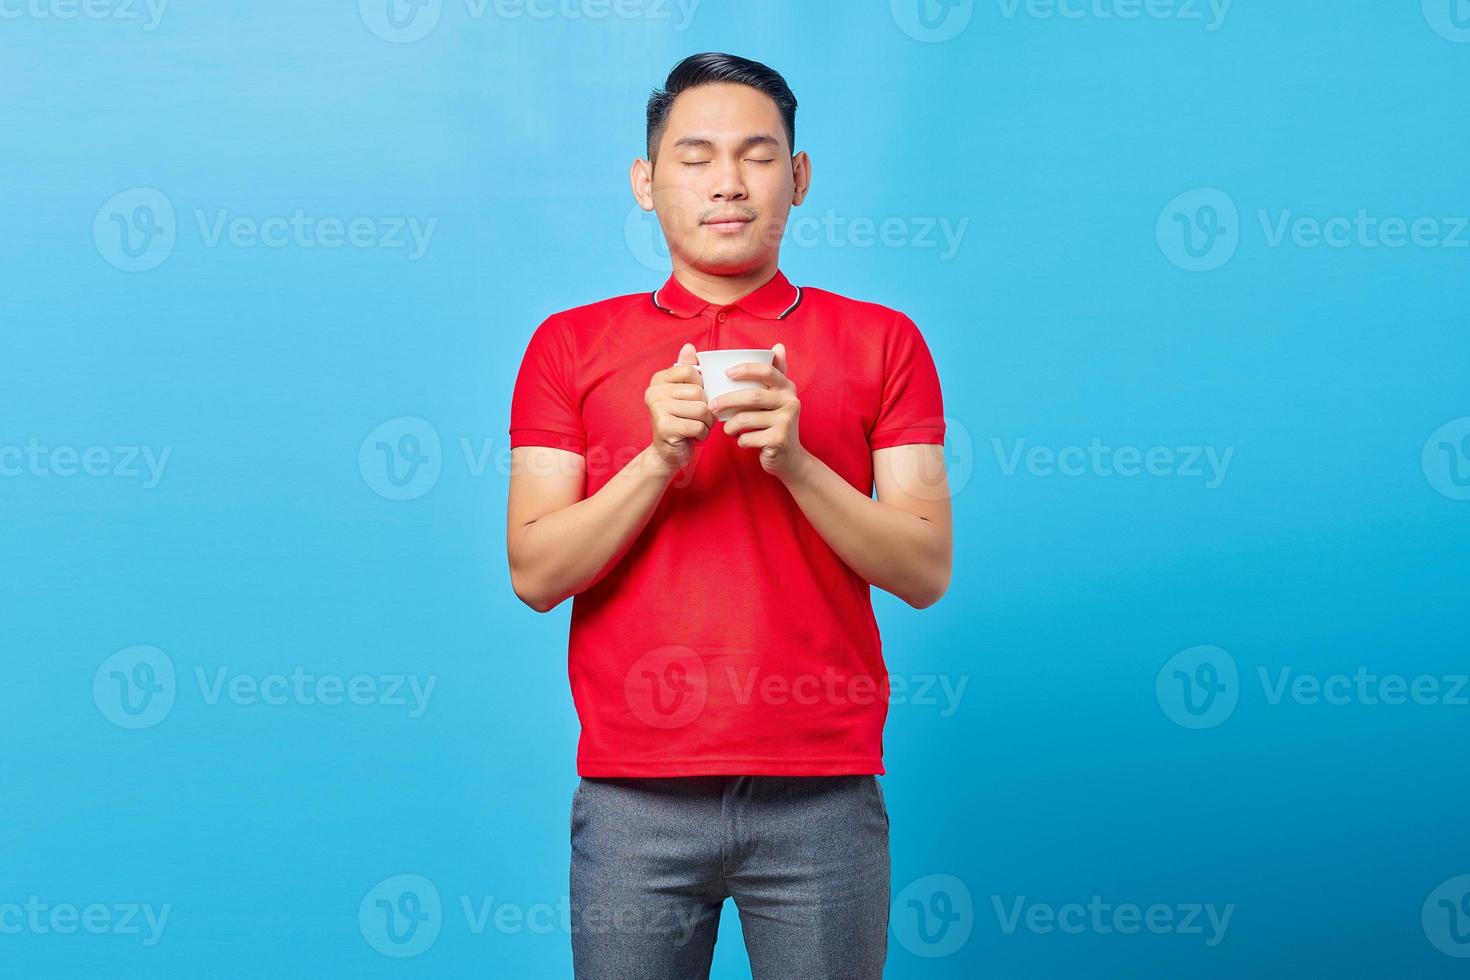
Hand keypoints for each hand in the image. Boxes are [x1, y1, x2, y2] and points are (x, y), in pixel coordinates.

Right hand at [644, 342, 715, 473]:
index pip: (691, 370)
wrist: (667, 453)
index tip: (694, 399)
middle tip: (696, 418)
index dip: (701, 386)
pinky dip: (702, 434)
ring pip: (701, 409)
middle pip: (698, 392)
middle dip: (706, 409)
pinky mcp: (664, 427)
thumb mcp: (684, 394)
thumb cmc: (681, 421)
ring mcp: (657, 409)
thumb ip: (687, 370)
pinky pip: (698, 426)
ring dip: (706, 423)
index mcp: (659, 379)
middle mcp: (654, 392)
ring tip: (695, 427)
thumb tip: (689, 346)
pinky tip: (692, 437)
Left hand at [710, 343, 809, 479]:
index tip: (726, 373)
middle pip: (752, 396)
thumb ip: (775, 374)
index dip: (746, 369)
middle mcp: (791, 402)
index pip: (766, 370)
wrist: (790, 458)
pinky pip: (748, 437)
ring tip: (726, 428)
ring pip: (746, 418)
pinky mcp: (778, 440)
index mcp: (788, 388)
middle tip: (711, 405)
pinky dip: (739, 440)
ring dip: (730, 424)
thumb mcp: (778, 398)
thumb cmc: (776, 424)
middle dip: (727, 400)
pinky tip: (740, 440)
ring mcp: (786, 422)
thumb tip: (778, 346)